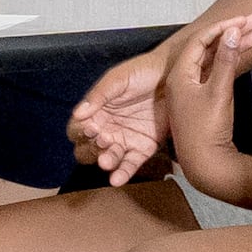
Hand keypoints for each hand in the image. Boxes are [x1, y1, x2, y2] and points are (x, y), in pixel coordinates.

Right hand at [68, 45, 170, 178]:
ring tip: (107, 160)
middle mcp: (107, 128)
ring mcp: (125, 140)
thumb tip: (78, 114)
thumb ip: (98, 95)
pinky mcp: (143, 148)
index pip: (76, 130)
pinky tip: (117, 179)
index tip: (90, 128)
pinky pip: (129, 165)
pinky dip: (122, 173)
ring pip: (107, 159)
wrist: (174, 74)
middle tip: (102, 140)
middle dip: (90, 149)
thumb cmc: (142, 72)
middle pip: (86, 150)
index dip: (79, 133)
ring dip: (105, 161)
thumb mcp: (118, 79)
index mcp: (96, 112)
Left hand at [158, 13, 251, 202]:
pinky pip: (215, 73)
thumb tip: (232, 31)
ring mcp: (192, 91)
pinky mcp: (201, 101)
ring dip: (233, 47)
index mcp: (179, 75)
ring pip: (213, 60)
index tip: (244, 18)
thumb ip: (225, 61)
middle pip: (208, 48)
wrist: (207, 165)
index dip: (222, 27)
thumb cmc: (208, 129)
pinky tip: (243, 53)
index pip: (200, 41)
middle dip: (232, 33)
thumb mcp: (219, 92)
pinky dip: (229, 62)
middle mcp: (182, 80)